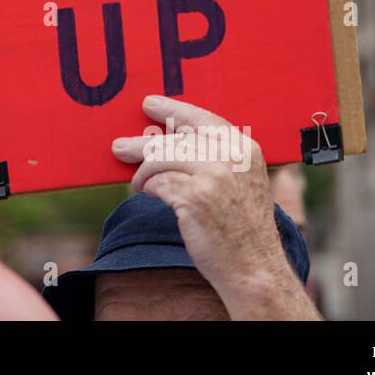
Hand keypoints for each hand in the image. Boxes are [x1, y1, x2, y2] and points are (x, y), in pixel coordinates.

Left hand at [111, 95, 318, 319]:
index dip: (174, 110)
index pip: (203, 119)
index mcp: (245, 150)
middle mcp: (231, 157)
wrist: (255, 270)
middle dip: (142, 144)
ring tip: (137, 184)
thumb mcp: (244, 184)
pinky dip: (149, 188)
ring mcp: (213, 176)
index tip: (150, 104)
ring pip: (161, 158)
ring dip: (144, 173)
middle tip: (119, 147)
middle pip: (175, 139)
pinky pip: (157, 183)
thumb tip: (171, 141)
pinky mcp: (194, 197)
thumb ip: (218, 159)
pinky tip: (149, 194)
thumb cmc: (244, 231)